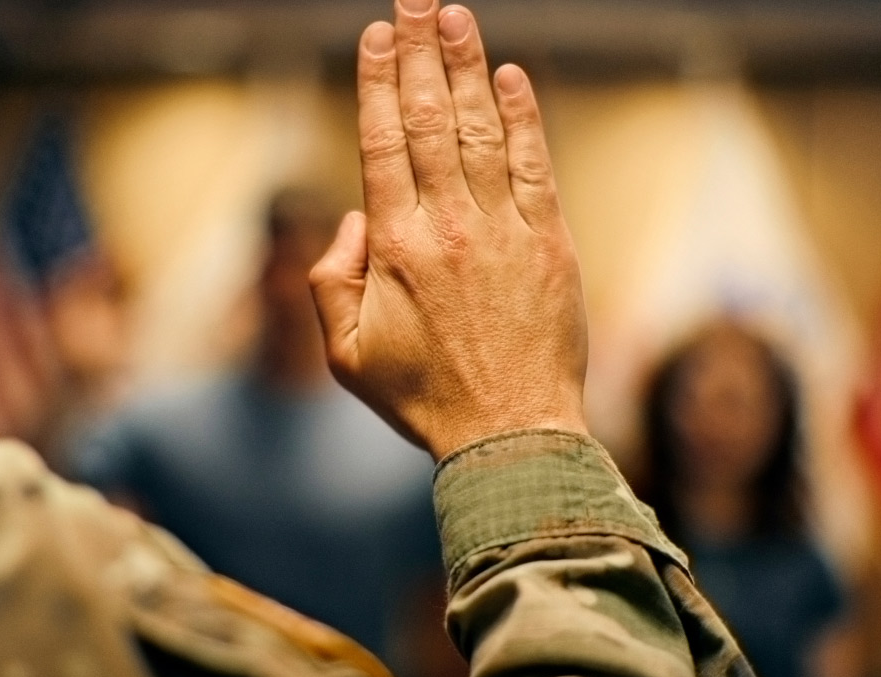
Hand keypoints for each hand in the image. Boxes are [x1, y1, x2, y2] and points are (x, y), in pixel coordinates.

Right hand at [309, 0, 587, 460]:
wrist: (510, 431)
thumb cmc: (424, 398)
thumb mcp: (345, 355)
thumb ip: (330, 283)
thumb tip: (356, 220)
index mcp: (395, 248)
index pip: (382, 143)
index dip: (379, 83)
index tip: (377, 36)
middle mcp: (448, 226)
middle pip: (430, 120)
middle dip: (419, 53)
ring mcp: (503, 231)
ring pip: (480, 131)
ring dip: (467, 67)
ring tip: (455, 15)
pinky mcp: (550, 244)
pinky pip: (535, 166)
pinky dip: (523, 118)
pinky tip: (512, 77)